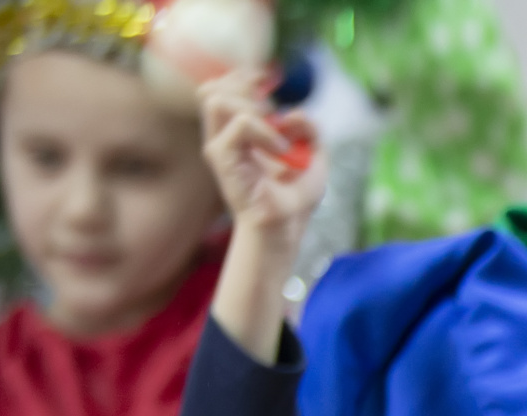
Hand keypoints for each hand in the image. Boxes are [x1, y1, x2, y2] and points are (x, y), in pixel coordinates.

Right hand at [201, 69, 322, 360]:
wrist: (285, 229)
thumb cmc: (294, 198)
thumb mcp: (314, 157)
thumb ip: (309, 129)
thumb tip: (295, 113)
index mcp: (239, 132)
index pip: (223, 87)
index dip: (243, 77)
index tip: (269, 84)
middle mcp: (224, 137)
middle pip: (212, 88)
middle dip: (246, 91)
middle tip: (273, 116)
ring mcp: (219, 147)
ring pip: (217, 99)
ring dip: (253, 109)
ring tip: (275, 136)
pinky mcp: (221, 159)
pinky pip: (237, 126)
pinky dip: (264, 131)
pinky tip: (281, 152)